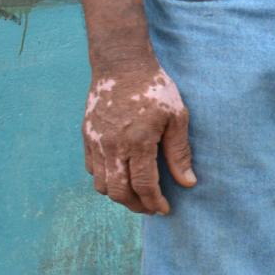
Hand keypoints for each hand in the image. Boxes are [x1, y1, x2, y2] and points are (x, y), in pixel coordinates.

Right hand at [82, 59, 194, 214]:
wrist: (121, 64)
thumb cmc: (154, 88)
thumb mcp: (177, 116)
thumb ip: (179, 152)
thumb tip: (187, 183)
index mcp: (139, 141)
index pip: (144, 185)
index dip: (154, 202)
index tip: (164, 209)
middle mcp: (113, 145)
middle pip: (119, 192)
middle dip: (136, 206)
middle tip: (150, 207)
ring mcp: (96, 142)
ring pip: (102, 185)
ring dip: (119, 195)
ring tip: (136, 195)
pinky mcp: (87, 136)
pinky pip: (92, 169)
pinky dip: (105, 180)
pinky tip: (120, 176)